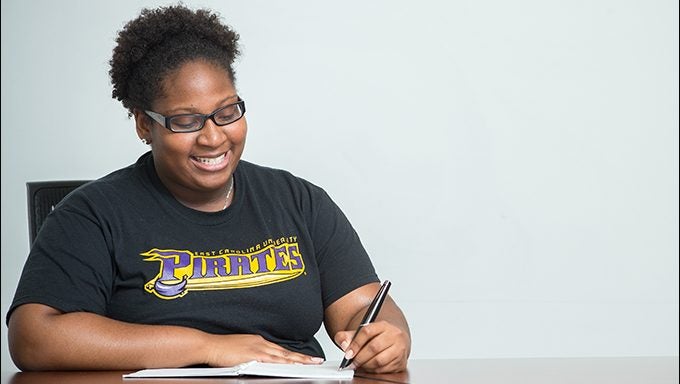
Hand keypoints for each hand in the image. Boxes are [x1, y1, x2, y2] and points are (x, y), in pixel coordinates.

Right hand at [204, 334, 323, 366]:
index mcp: (258, 341)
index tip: (305, 358)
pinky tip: (291, 365)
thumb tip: (260, 361)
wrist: (209, 345)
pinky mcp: (253, 355)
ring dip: (298, 360)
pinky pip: (272, 360)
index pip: (280, 350)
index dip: (293, 354)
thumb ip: (253, 354)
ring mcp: (258, 348)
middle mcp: (261, 343)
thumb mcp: (241, 349)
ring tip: (310, 363)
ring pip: (283, 355)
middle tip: (316, 360)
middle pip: (285, 352)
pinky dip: (284, 363)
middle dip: (302, 357)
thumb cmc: (221, 348)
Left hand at [334, 320, 409, 372]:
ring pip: (379, 360)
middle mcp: (394, 335)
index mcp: (383, 325)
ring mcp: (399, 349)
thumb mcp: (360, 333)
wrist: (394, 342)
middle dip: (360, 357)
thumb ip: (346, 336)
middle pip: (374, 347)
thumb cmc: (376, 338)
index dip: (355, 344)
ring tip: (361, 365)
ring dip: (366, 365)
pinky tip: (370, 367)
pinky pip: (384, 370)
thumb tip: (344, 345)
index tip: (348, 353)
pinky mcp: (401, 362)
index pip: (367, 331)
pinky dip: (374, 371)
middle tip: (352, 362)